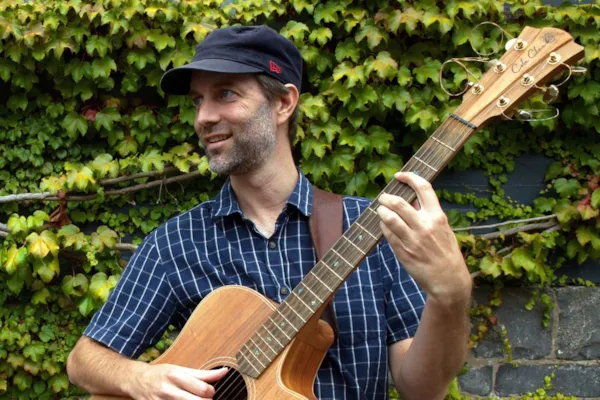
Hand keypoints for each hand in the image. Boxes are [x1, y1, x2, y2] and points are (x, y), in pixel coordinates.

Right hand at [130, 364, 228, 399]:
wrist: (137, 381)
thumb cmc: (162, 374)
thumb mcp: (181, 369)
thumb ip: (204, 374)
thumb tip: (224, 372)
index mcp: (176, 376)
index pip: (203, 389)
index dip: (211, 392)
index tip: (208, 391)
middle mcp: (168, 390)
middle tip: (202, 398)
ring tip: (193, 399)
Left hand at [377, 172, 470, 303]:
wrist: (448, 280)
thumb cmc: (446, 252)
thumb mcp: (444, 229)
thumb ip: (428, 214)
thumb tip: (410, 199)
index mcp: (437, 217)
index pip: (423, 188)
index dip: (409, 177)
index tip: (400, 176)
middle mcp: (425, 226)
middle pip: (399, 202)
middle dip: (387, 197)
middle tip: (383, 197)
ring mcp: (413, 239)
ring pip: (389, 217)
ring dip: (381, 210)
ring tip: (381, 210)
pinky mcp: (403, 251)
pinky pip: (387, 233)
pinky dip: (383, 226)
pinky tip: (384, 224)